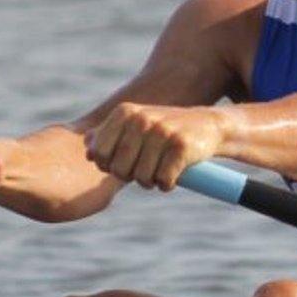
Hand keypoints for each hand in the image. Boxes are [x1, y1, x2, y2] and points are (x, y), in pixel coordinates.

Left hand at [83, 103, 223, 190]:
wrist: (209, 126)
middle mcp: (142, 119)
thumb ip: (108, 135)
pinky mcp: (181, 146)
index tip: (126, 163)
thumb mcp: (135, 125)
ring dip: (152, 181)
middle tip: (147, 168)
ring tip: (162, 169)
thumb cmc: (165, 131)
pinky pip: (164, 181)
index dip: (110, 166)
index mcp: (125, 112)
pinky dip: (168, 184)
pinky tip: (175, 173)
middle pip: (120, 170)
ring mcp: (162, 131)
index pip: (100, 154)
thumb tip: (87, 150)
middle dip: (132, 175)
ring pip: (142, 178)